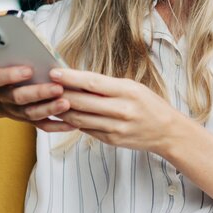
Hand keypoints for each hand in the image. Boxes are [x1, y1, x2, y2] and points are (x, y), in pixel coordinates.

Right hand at [0, 65, 74, 131]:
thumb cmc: (9, 75)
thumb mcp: (8, 64)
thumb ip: (22, 60)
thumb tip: (46, 55)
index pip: (0, 78)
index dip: (13, 75)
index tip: (29, 70)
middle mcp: (5, 98)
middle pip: (20, 97)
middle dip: (39, 93)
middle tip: (57, 88)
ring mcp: (16, 111)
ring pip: (32, 113)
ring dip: (50, 109)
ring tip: (66, 103)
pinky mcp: (28, 121)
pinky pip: (43, 125)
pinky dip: (58, 126)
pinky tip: (72, 123)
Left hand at [49, 68, 182, 151]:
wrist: (167, 132)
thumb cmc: (149, 104)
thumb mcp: (133, 87)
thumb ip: (107, 85)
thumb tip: (77, 79)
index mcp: (127, 92)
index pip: (93, 83)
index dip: (71, 77)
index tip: (54, 72)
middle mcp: (121, 110)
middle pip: (82, 101)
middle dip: (60, 93)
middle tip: (45, 85)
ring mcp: (115, 127)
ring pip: (80, 117)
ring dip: (62, 108)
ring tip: (49, 99)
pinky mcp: (111, 140)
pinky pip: (86, 129)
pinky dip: (73, 120)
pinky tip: (64, 114)